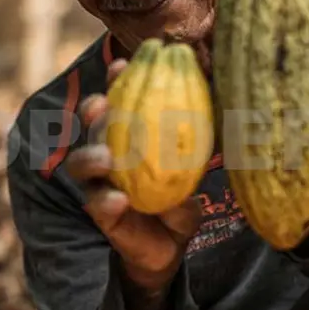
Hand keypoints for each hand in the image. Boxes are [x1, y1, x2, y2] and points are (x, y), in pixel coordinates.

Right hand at [64, 59, 202, 293]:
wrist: (171, 245)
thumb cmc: (180, 198)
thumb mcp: (194, 169)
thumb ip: (198, 146)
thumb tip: (227, 112)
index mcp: (128, 135)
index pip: (118, 101)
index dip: (117, 80)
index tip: (122, 65)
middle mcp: (108, 154)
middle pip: (92, 126)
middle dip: (93, 111)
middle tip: (102, 105)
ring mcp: (100, 184)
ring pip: (81, 163)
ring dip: (91, 156)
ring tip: (107, 159)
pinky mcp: (102, 214)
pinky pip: (97, 204)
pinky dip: (106, 200)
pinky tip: (119, 200)